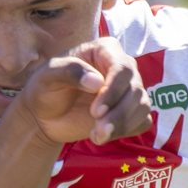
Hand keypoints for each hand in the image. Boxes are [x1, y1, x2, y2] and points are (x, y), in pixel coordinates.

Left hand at [19, 37, 151, 146]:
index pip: (122, 68)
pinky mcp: (130, 111)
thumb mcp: (47, 77)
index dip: (113, 91)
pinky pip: (142, 121)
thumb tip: (97, 82)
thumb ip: (68, 72)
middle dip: (118, 114)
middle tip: (96, 131)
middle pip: (135, 89)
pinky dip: (126, 131)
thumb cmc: (45, 89)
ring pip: (142, 106)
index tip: (95, 112)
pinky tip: (104, 136)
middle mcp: (122, 67)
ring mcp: (128, 90)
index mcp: (105, 50)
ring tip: (97, 137)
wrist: (45, 116)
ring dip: (122, 125)